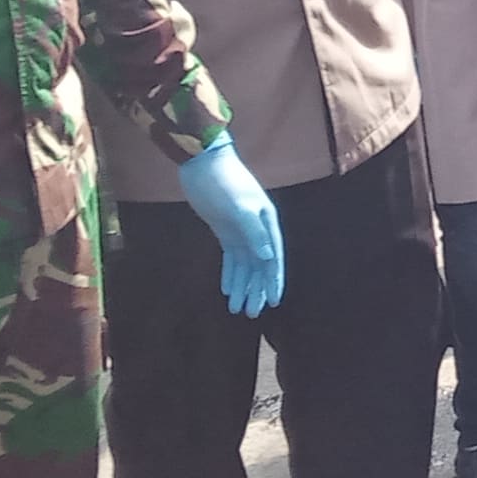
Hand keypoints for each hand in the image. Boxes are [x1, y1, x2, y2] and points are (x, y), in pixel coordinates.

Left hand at [176, 136, 285, 315]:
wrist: (203, 164)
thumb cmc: (224, 182)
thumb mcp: (240, 206)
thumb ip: (254, 231)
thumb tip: (267, 257)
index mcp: (266, 222)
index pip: (273, 258)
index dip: (273, 281)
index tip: (274, 302)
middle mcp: (257, 230)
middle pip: (259, 266)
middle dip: (256, 290)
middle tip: (251, 313)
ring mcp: (240, 231)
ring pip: (244, 265)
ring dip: (242, 286)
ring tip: (237, 308)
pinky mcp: (225, 231)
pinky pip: (230, 258)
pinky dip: (230, 274)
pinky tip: (227, 289)